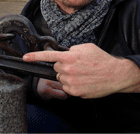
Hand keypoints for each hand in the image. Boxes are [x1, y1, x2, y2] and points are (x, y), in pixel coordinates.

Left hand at [23, 43, 139, 98]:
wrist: (114, 74)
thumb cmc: (101, 59)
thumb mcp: (86, 47)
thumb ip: (72, 49)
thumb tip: (65, 53)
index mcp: (70, 57)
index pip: (48, 56)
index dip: (35, 56)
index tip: (25, 57)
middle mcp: (68, 70)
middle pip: (56, 67)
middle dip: (63, 65)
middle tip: (77, 64)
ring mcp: (71, 82)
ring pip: (61, 77)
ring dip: (68, 75)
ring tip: (82, 72)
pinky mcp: (75, 92)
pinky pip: (67, 86)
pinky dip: (72, 84)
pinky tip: (83, 80)